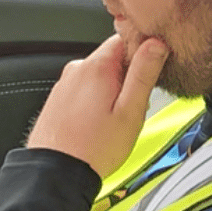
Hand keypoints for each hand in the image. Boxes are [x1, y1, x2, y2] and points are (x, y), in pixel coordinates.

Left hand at [27, 34, 168, 177]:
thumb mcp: (130, 112)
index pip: (125, 38)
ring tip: (113, 120)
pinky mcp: (57, 99)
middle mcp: (76, 70)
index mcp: (96, 67)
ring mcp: (64, 84)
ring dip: (110, 91)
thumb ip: (143, 74)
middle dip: (127, 77)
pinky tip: (97, 124)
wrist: (55, 173)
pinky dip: (94, 102)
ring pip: (97, 76)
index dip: (142, 52)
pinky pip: (83, 90)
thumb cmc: (93, 149)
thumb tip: (156, 44)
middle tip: (133, 106)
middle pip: (111, 58)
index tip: (148, 73)